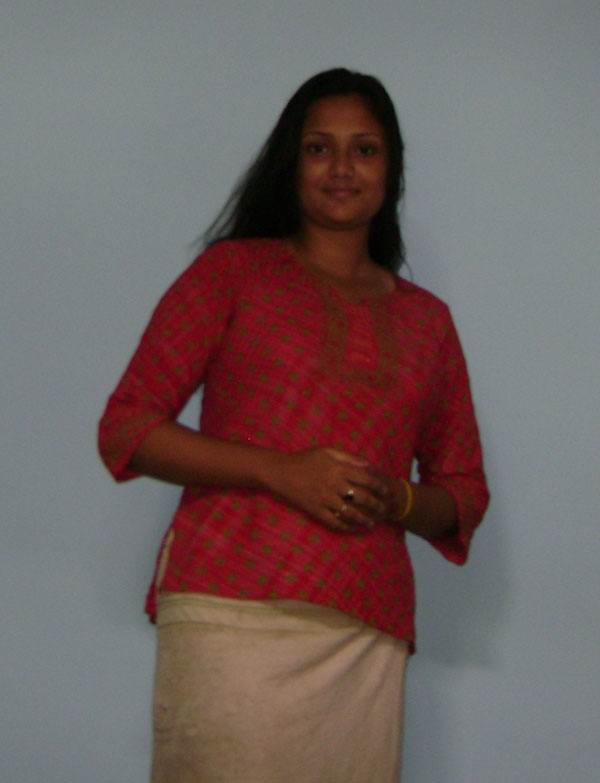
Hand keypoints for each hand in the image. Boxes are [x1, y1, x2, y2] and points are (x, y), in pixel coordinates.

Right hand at [265, 447, 389, 532]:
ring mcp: (324, 499)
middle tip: (384, 510)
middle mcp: (333, 485)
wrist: (281, 472)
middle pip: (361, 497)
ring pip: (350, 513)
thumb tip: (368, 464)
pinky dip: (346, 527)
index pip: (365, 478)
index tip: (386, 491)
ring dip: (364, 519)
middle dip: (376, 505)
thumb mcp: (326, 451)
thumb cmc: (305, 459)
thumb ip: (348, 457)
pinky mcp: (316, 511)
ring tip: (372, 524)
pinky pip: (334, 522)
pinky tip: (354, 529)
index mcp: (338, 468)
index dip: (378, 486)